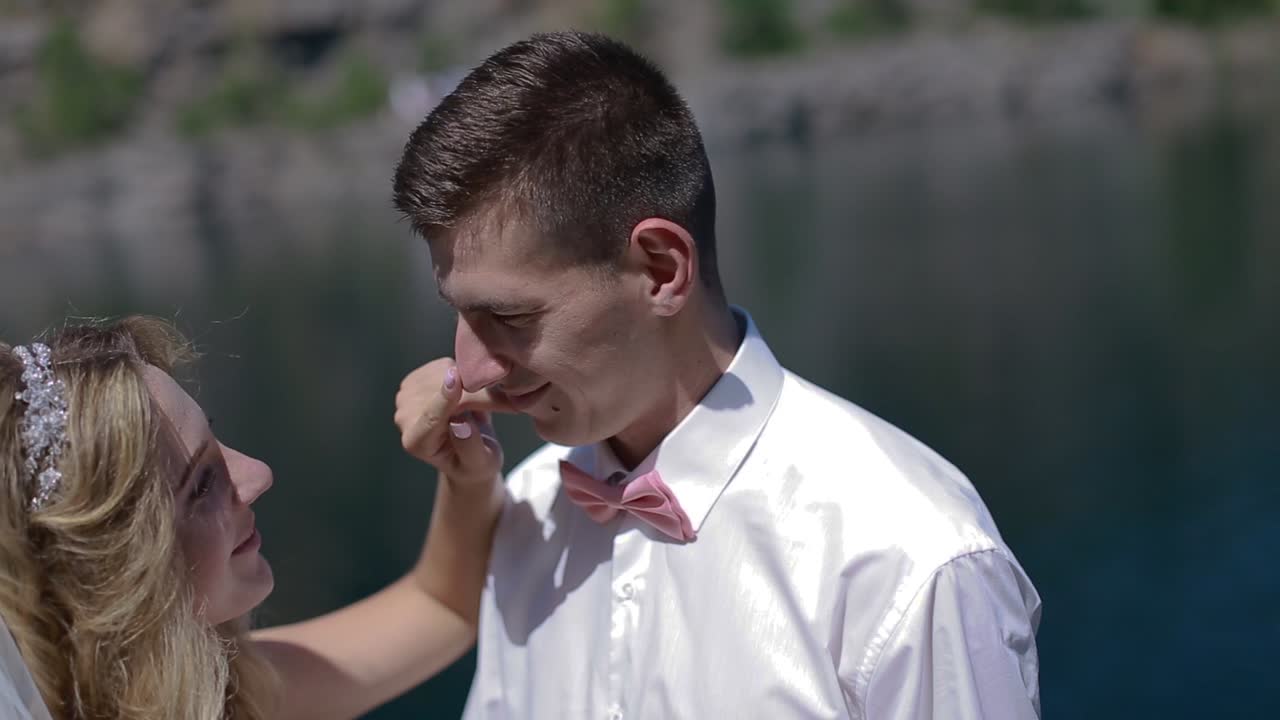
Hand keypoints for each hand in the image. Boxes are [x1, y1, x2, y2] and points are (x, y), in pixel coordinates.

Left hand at [394, 358, 509, 488]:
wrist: (469, 451)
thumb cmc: (476, 463)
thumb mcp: (481, 464)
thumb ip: (470, 447)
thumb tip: (460, 424)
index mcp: (417, 443)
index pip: (431, 417)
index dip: (445, 398)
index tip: (457, 379)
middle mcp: (405, 417)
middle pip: (442, 393)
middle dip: (474, 393)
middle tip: (506, 401)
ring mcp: (408, 395)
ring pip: (444, 374)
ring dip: (470, 381)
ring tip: (484, 401)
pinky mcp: (418, 377)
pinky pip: (446, 364)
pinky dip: (464, 372)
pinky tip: (470, 391)